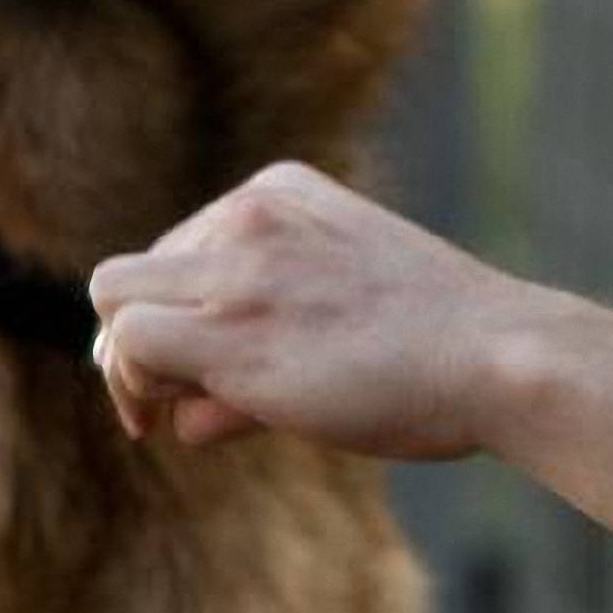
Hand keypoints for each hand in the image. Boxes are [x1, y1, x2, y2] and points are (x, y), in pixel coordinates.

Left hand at [86, 163, 556, 462]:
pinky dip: (133, 384)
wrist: (499, 358)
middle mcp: (251, 215)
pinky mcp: (231, 332)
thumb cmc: (445, 353)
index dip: (177, 313)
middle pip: (136, 272)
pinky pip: (129, 342)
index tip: (198, 369)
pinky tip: (170, 419)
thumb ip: (263, 345)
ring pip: (112, 298)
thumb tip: (183, 421)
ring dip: (127, 363)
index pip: (182, 246)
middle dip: (141, 339)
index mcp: (284, 191)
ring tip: (159, 414)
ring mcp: (239, 268)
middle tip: (169, 399)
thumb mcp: (351, 311)